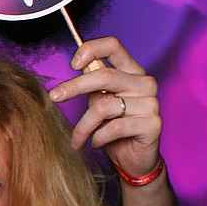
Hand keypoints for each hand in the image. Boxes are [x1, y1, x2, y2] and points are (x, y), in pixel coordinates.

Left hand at [48, 36, 161, 179]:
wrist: (132, 160)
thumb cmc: (112, 128)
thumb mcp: (98, 102)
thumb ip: (91, 84)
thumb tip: (73, 65)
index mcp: (132, 71)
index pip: (114, 46)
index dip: (91, 49)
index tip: (72, 64)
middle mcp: (144, 83)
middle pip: (104, 75)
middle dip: (74, 87)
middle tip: (54, 97)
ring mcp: (151, 103)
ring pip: (104, 106)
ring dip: (83, 126)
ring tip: (79, 138)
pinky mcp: (153, 124)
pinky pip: (114, 128)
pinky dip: (97, 138)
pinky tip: (96, 143)